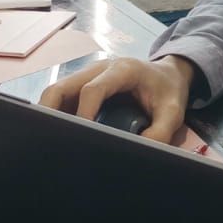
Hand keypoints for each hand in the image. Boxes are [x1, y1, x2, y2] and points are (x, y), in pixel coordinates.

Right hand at [38, 54, 195, 142]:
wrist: (167, 74)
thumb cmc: (168, 90)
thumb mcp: (173, 112)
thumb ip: (160, 132)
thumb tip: (138, 152)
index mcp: (122, 70)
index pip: (92, 90)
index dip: (83, 113)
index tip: (80, 138)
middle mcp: (99, 70)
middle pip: (61, 87)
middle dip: (49, 113)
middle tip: (50, 142)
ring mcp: (87, 77)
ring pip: (55, 93)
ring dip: (48, 115)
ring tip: (49, 142)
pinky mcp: (82, 86)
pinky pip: (61, 99)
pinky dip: (54, 116)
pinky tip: (57, 136)